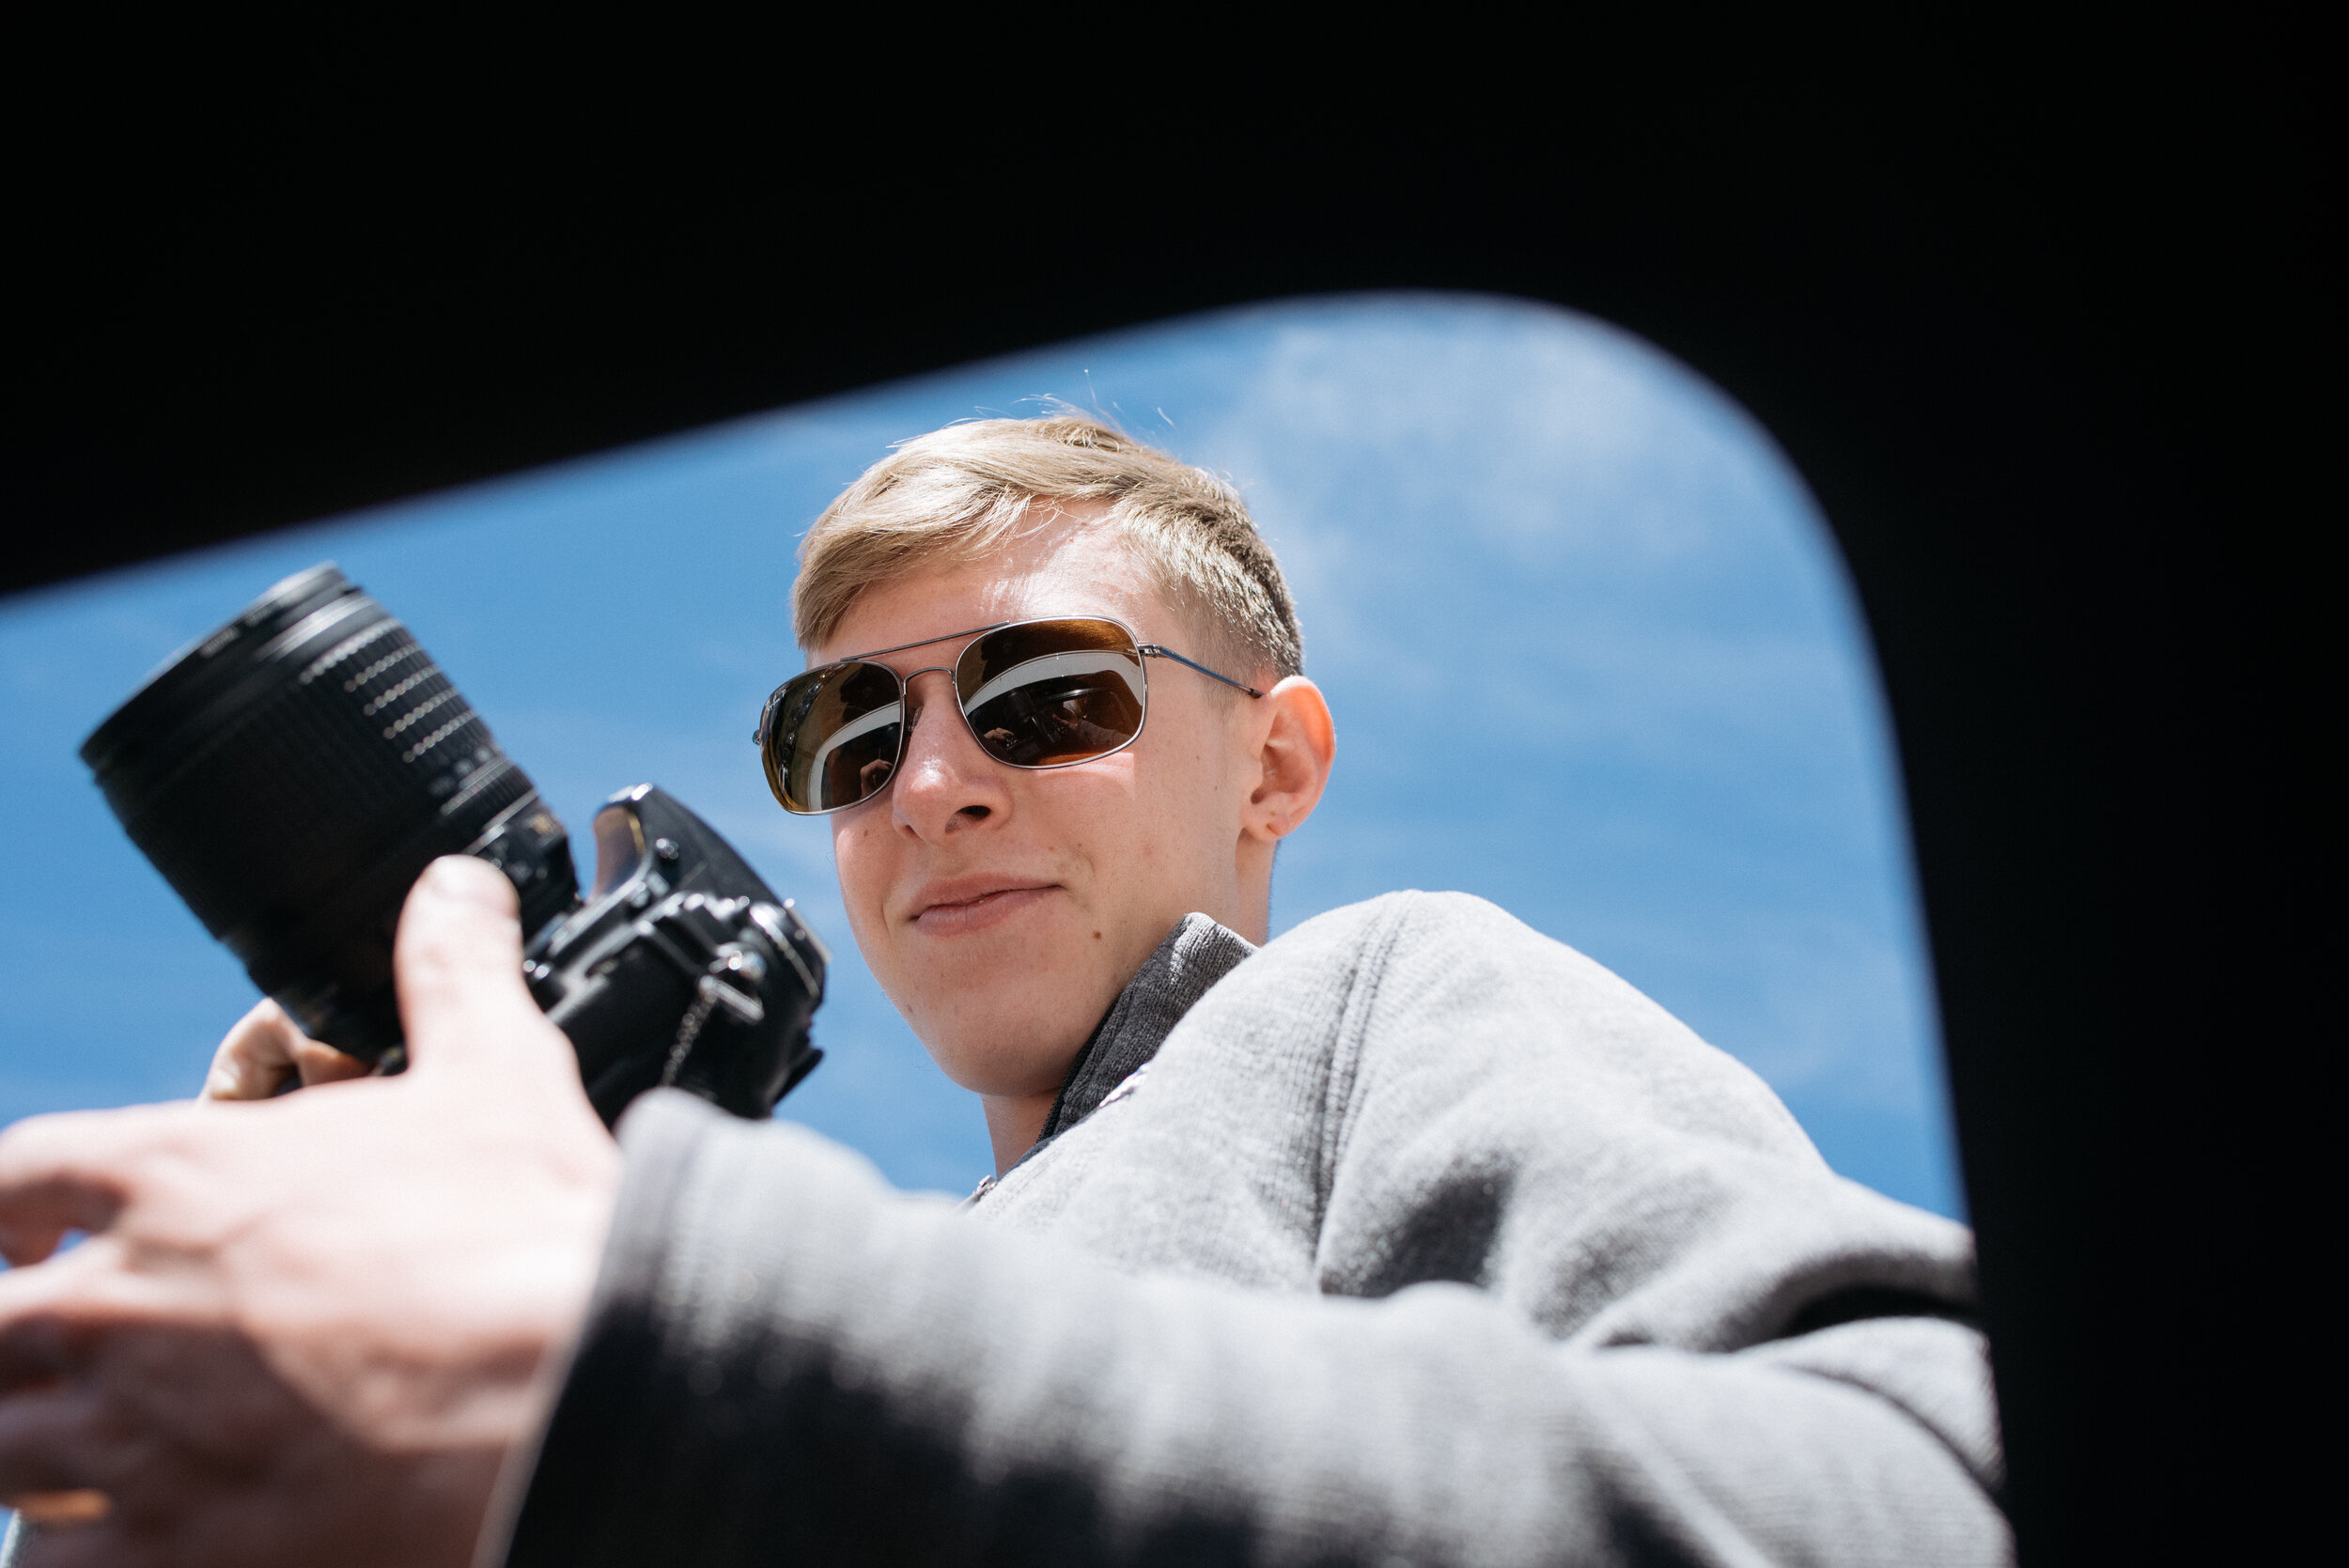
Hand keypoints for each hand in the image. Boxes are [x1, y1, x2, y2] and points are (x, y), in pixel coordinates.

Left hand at [0, 858, 620, 1567]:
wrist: (568, 1390)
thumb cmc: (522, 1236)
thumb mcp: (494, 1077)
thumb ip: (453, 974)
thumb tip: (457, 885)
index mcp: (174, 1174)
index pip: (12, 1177)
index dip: (5, 1212)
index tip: (21, 1238)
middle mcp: (122, 1305)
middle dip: (11, 1351)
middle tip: (51, 1367)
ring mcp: (134, 1438)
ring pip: (0, 1461)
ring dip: (35, 1462)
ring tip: (83, 1468)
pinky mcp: (170, 1552)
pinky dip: (74, 1557)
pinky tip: (128, 1546)